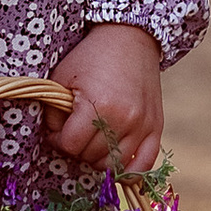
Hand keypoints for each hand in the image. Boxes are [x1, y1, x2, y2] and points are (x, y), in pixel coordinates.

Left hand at [46, 25, 164, 177]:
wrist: (130, 39)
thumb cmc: (92, 56)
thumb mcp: (63, 77)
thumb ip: (54, 112)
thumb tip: (56, 138)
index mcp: (98, 105)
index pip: (70, 145)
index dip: (57, 140)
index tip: (57, 131)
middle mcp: (124, 119)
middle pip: (91, 157)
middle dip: (77, 148)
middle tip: (75, 132)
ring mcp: (142, 125)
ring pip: (114, 165)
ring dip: (98, 158)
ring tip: (93, 142)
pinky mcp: (156, 127)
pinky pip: (145, 164)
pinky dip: (130, 171)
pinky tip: (117, 165)